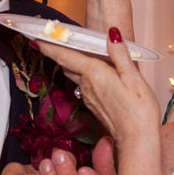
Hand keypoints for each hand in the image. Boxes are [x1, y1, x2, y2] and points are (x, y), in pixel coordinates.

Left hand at [34, 29, 160, 146]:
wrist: (137, 141)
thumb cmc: (138, 111)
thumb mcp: (133, 77)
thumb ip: (120, 54)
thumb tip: (112, 34)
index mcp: (95, 74)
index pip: (66, 56)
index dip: (49, 46)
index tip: (35, 37)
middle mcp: (87, 85)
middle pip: (67, 64)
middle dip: (57, 51)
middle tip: (49, 39)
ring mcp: (88, 97)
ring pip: (74, 75)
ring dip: (69, 62)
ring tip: (67, 51)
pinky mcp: (93, 105)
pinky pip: (82, 85)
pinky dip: (81, 74)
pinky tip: (88, 72)